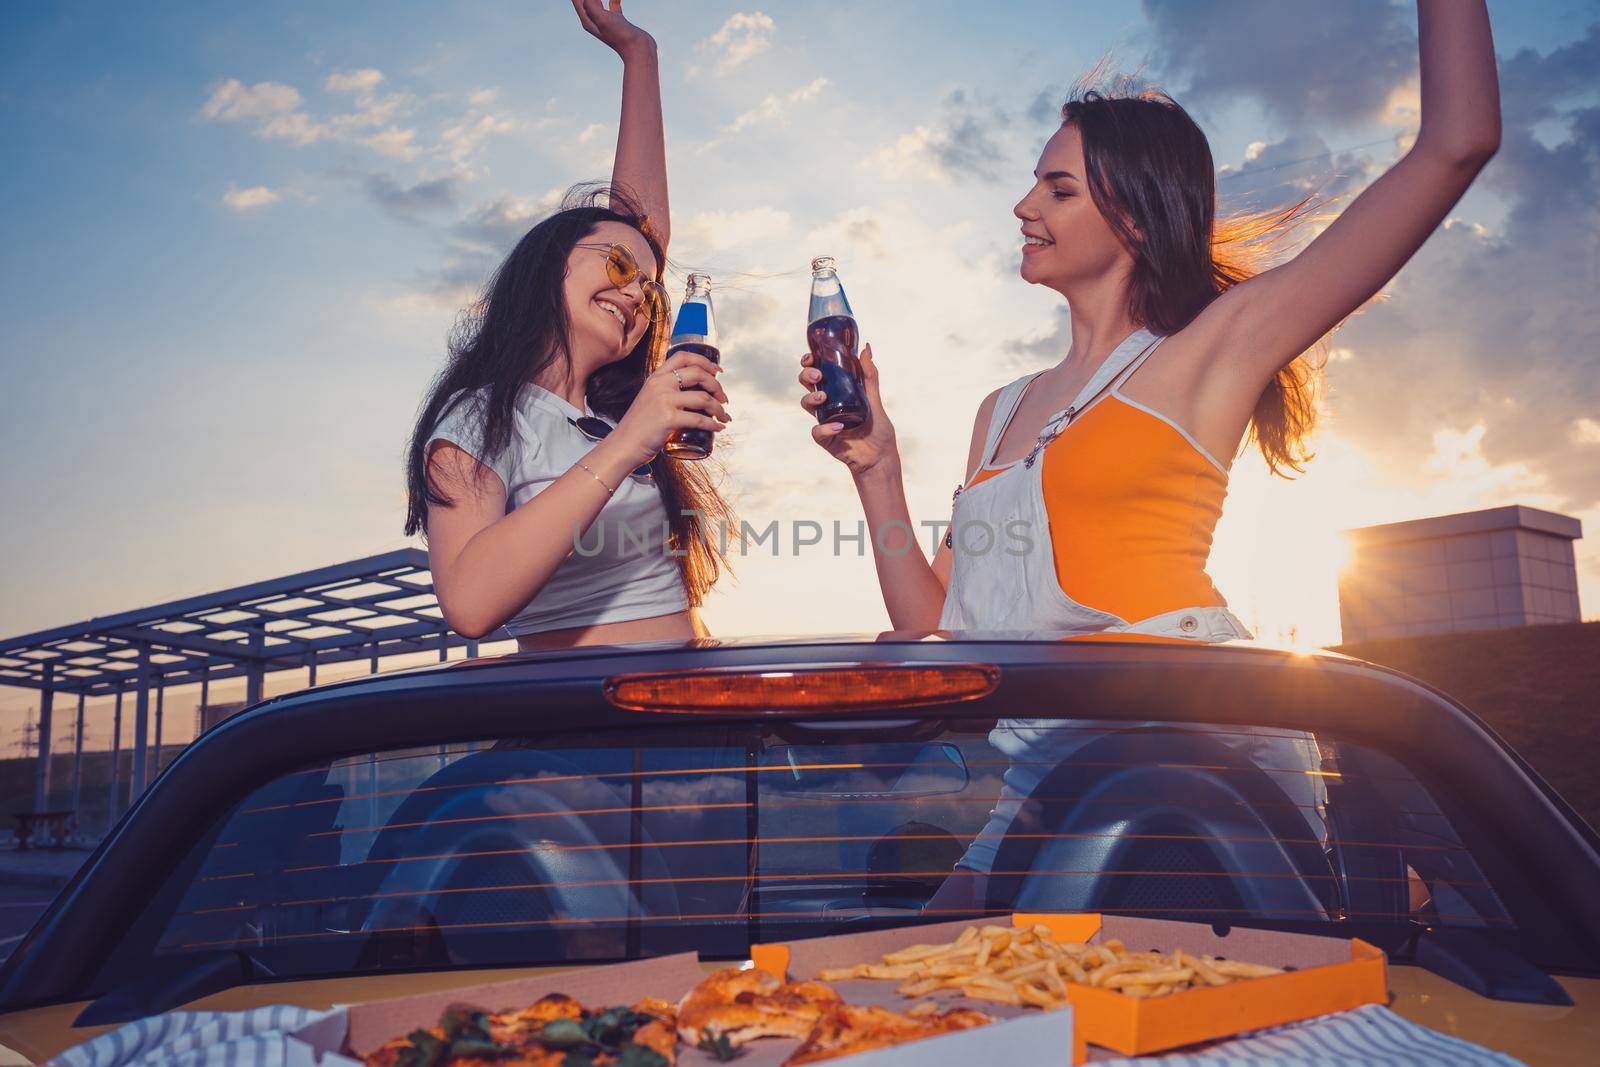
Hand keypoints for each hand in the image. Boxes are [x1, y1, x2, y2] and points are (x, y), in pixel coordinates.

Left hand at [571, 0, 655, 60]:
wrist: (639, 50)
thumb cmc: (621, 37)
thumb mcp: (603, 20)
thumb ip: (591, 6)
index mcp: (588, 20)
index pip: (577, 0)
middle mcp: (595, 20)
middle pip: (586, 0)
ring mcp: (607, 20)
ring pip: (598, 1)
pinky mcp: (618, 20)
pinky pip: (613, 4)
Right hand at [613, 350, 730, 462]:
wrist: (622, 446)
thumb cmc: (638, 428)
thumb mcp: (649, 400)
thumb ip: (666, 393)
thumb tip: (694, 396)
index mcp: (656, 378)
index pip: (683, 357)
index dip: (705, 361)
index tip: (718, 372)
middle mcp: (660, 384)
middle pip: (698, 374)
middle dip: (717, 387)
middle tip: (724, 399)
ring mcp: (664, 400)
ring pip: (703, 398)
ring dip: (719, 408)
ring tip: (724, 417)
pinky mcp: (668, 419)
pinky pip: (699, 419)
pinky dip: (714, 424)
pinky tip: (719, 427)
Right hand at [798, 343, 897, 478]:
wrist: (880, 456)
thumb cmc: (878, 429)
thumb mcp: (875, 399)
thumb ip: (870, 376)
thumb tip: (866, 348)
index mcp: (838, 391)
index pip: (818, 372)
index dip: (810, 363)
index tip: (811, 356)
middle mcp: (828, 404)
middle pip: (807, 385)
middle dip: (806, 376)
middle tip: (817, 376)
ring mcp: (824, 420)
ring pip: (806, 404)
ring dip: (810, 397)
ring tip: (822, 397)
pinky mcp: (825, 438)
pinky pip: (817, 430)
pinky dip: (826, 428)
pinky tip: (839, 428)